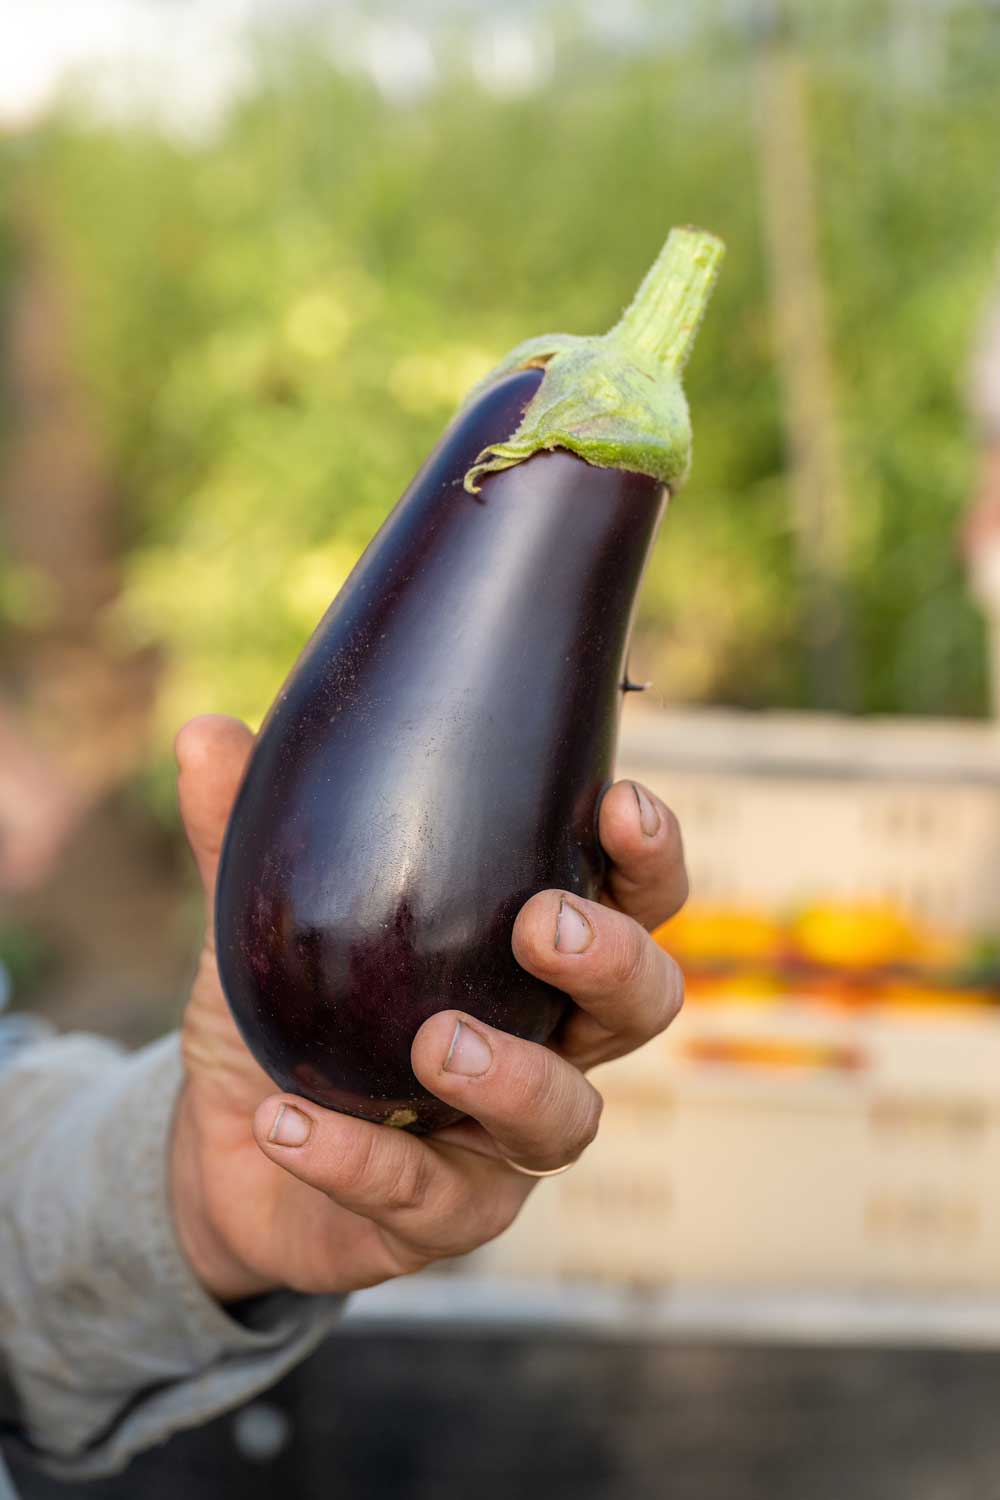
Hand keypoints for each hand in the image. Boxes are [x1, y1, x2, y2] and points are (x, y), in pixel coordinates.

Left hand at [171, 715, 686, 1300]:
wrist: (230, 1150)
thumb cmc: (286, 1014)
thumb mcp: (260, 921)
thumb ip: (243, 838)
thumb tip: (205, 735)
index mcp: (529, 958)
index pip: (633, 900)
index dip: (647, 858)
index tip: (619, 803)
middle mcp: (549, 1044)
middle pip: (643, 1006)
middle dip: (611, 962)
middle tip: (544, 924)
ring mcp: (505, 1142)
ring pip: (565, 1120)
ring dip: (510, 1077)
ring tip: (434, 1043)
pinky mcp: (445, 1219)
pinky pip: (427, 1200)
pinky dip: (358, 1161)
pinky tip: (288, 1123)